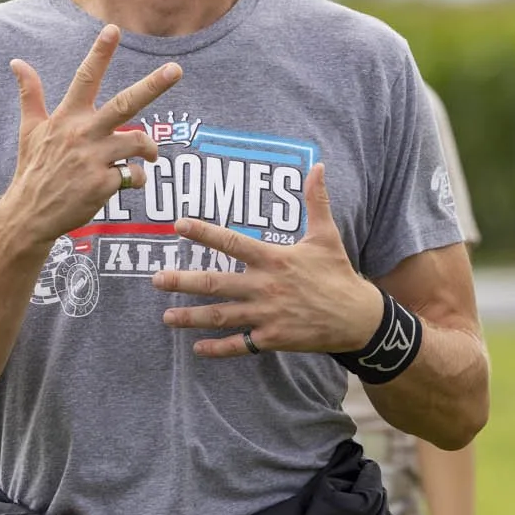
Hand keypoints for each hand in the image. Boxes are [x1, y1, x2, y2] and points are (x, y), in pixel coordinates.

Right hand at [2, 28, 181, 251]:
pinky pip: (135, 175)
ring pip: (139, 142)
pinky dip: (137, 178)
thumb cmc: (33, 168)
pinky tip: (128, 182)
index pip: (85, 78)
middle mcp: (82, 134)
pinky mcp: (104, 185)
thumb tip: (17, 62)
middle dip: (153, 86)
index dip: (100, 53)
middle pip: (125, 104)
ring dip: (149, 149)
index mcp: (66, 118)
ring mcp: (94, 160)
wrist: (29, 215)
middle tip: (176, 69)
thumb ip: (30, 94)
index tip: (114, 29)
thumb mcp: (29, 129)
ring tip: (149, 155)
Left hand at [153, 164, 382, 355]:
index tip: (178, 225)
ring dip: (192, 317)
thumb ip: (317, 201)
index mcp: (275, 259)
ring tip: (166, 317)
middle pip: (217, 283)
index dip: (204, 232)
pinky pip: (240, 345)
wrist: (357, 318)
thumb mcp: (327, 235)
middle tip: (157, 279)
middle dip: (184, 281)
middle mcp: (265, 287)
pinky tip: (197, 349)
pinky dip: (218, 349)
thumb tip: (318, 166)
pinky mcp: (273, 337)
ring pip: (222, 316)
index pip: (232, 242)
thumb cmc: (338, 274)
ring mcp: (267, 315)